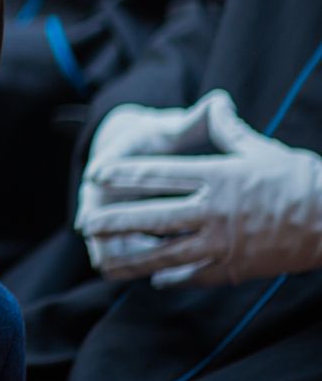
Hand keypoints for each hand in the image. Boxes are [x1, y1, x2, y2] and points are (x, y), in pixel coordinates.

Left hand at [77, 89, 321, 286]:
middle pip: (151, 215)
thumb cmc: (296, 177)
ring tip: (102, 259)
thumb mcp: (258, 147)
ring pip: (166, 251)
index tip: (96, 173)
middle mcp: (211, 210)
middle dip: (114, 219)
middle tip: (84, 221)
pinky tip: (153, 280)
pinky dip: (171, 278)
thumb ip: (226, 127)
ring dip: (131, 255)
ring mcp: (222, 242)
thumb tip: (214, 100)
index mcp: (214, 176)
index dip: (122, 174)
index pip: (156, 173)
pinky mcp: (235, 267)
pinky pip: (194, 274)